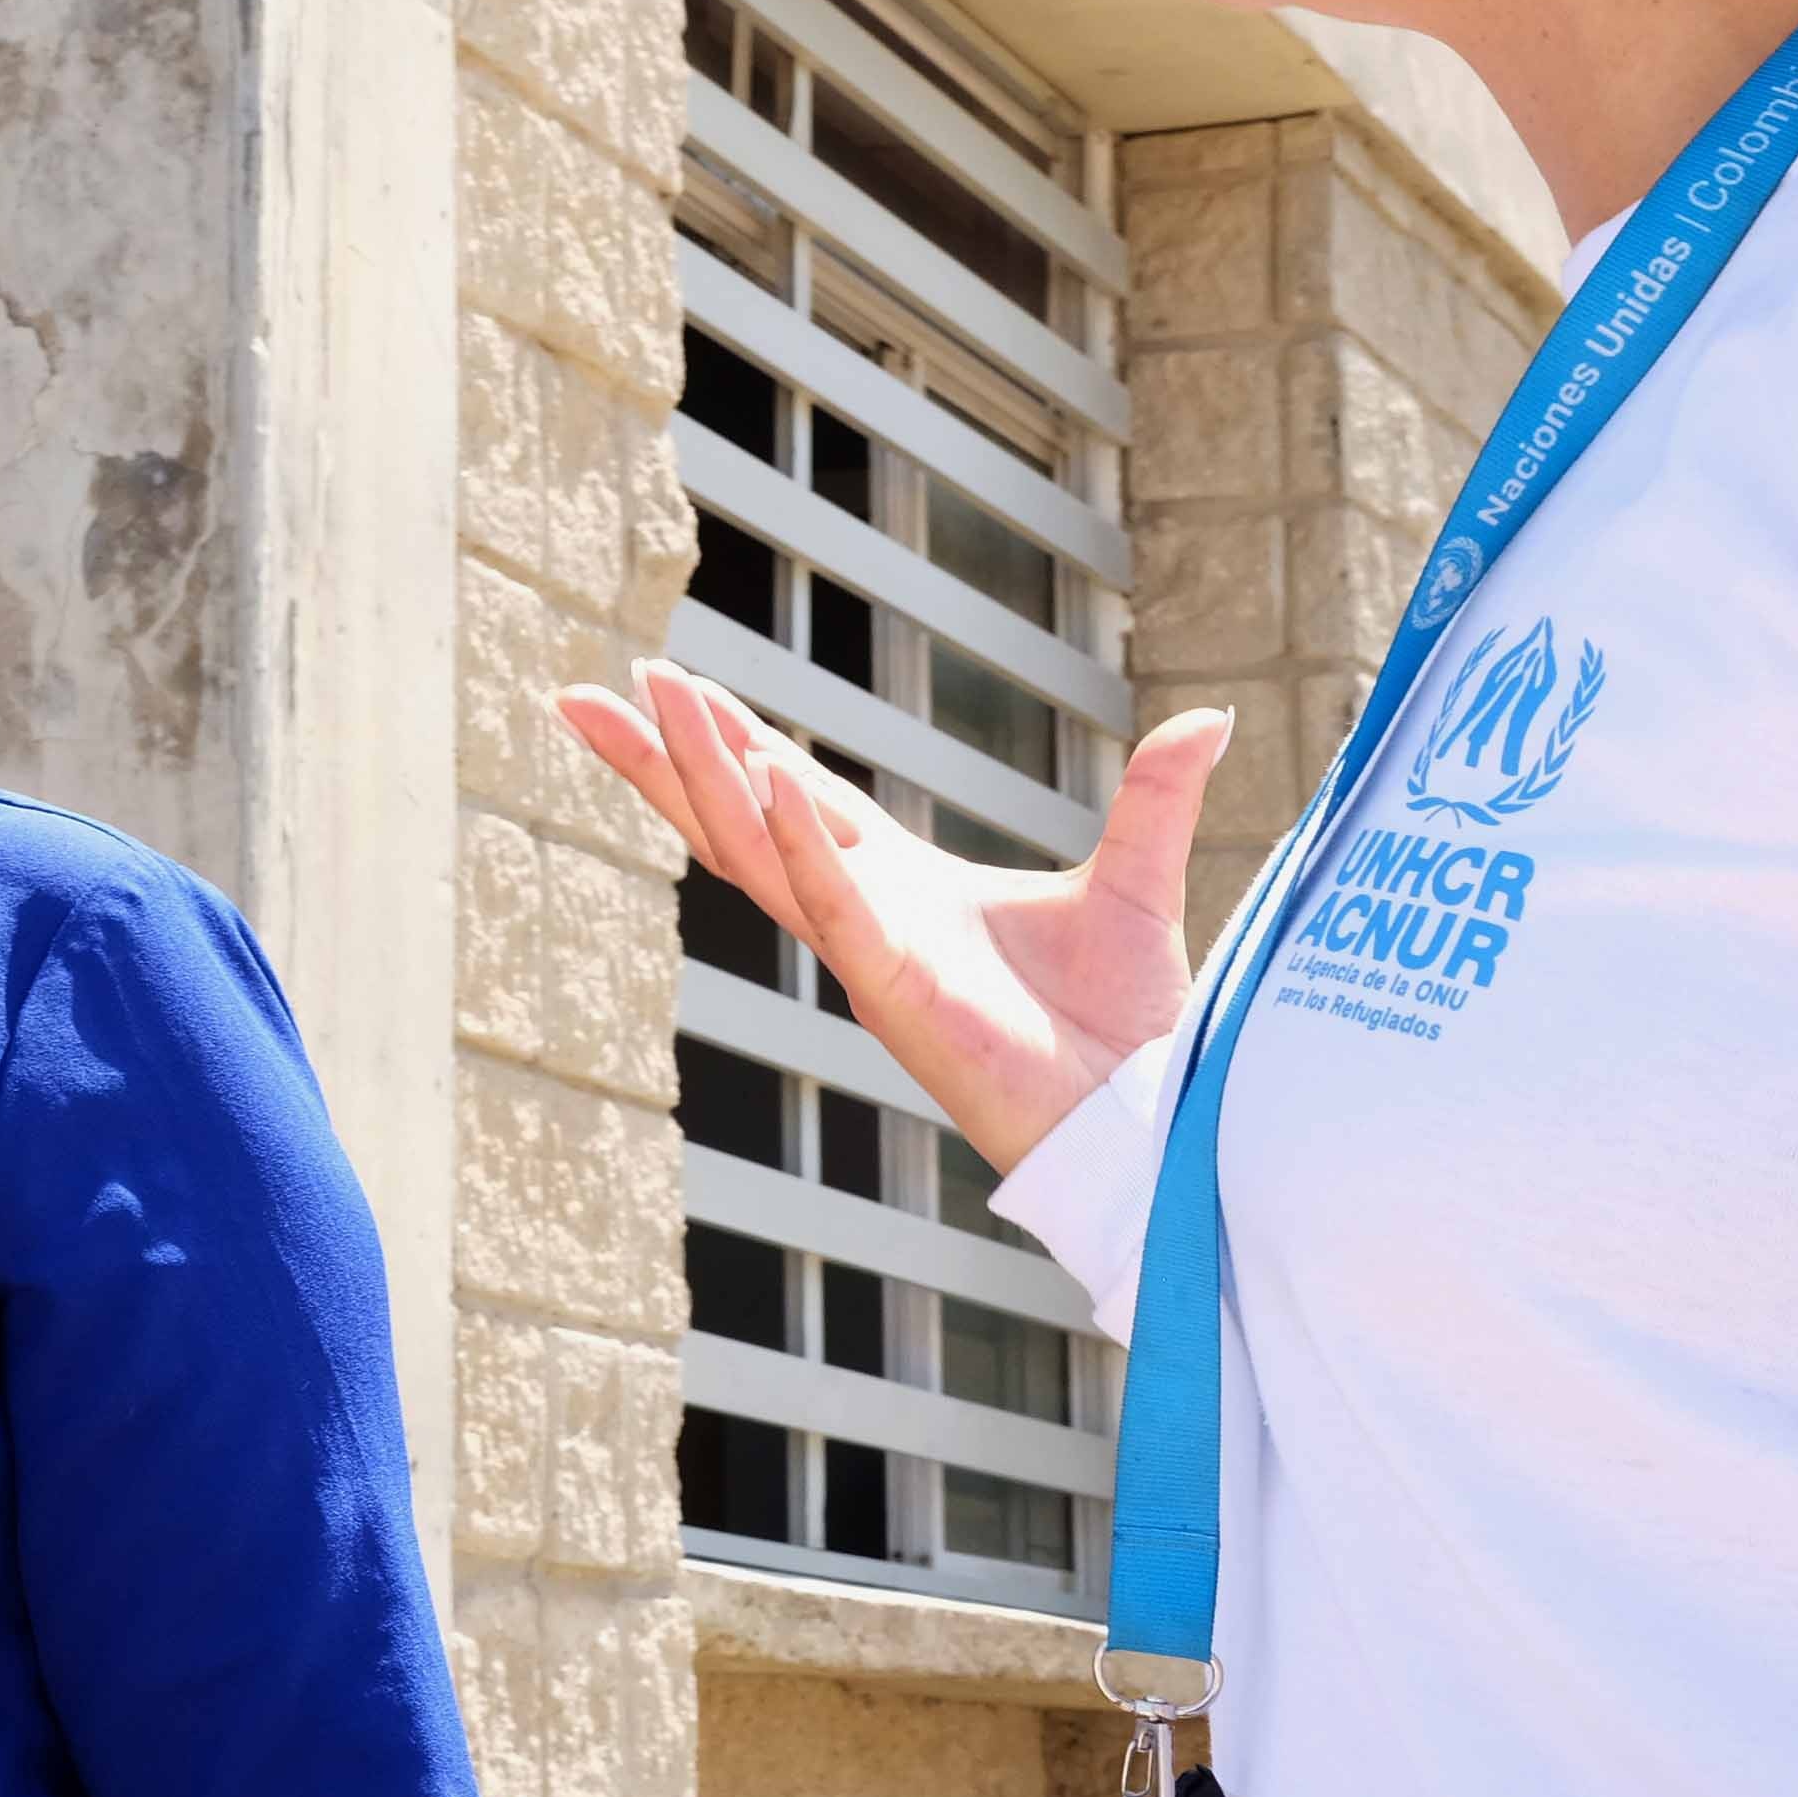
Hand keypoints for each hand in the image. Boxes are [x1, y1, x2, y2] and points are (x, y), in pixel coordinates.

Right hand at [546, 666, 1227, 1177]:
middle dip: (660, 759)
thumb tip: (1212, 720)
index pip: (791, 796)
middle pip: (736, 820)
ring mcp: (869, 952)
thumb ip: (1154, 796)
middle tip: (585, 694)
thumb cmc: (1127, 1020)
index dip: (728, 742)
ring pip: (758, 853)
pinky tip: (759, 782)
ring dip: (704, 775)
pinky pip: (834, 907)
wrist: (1143, 1112)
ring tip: (655, 699)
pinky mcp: (896, 991)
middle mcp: (864, 914)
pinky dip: (796, 846)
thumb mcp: (1136, 879)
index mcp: (898, 885)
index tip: (665, 684)